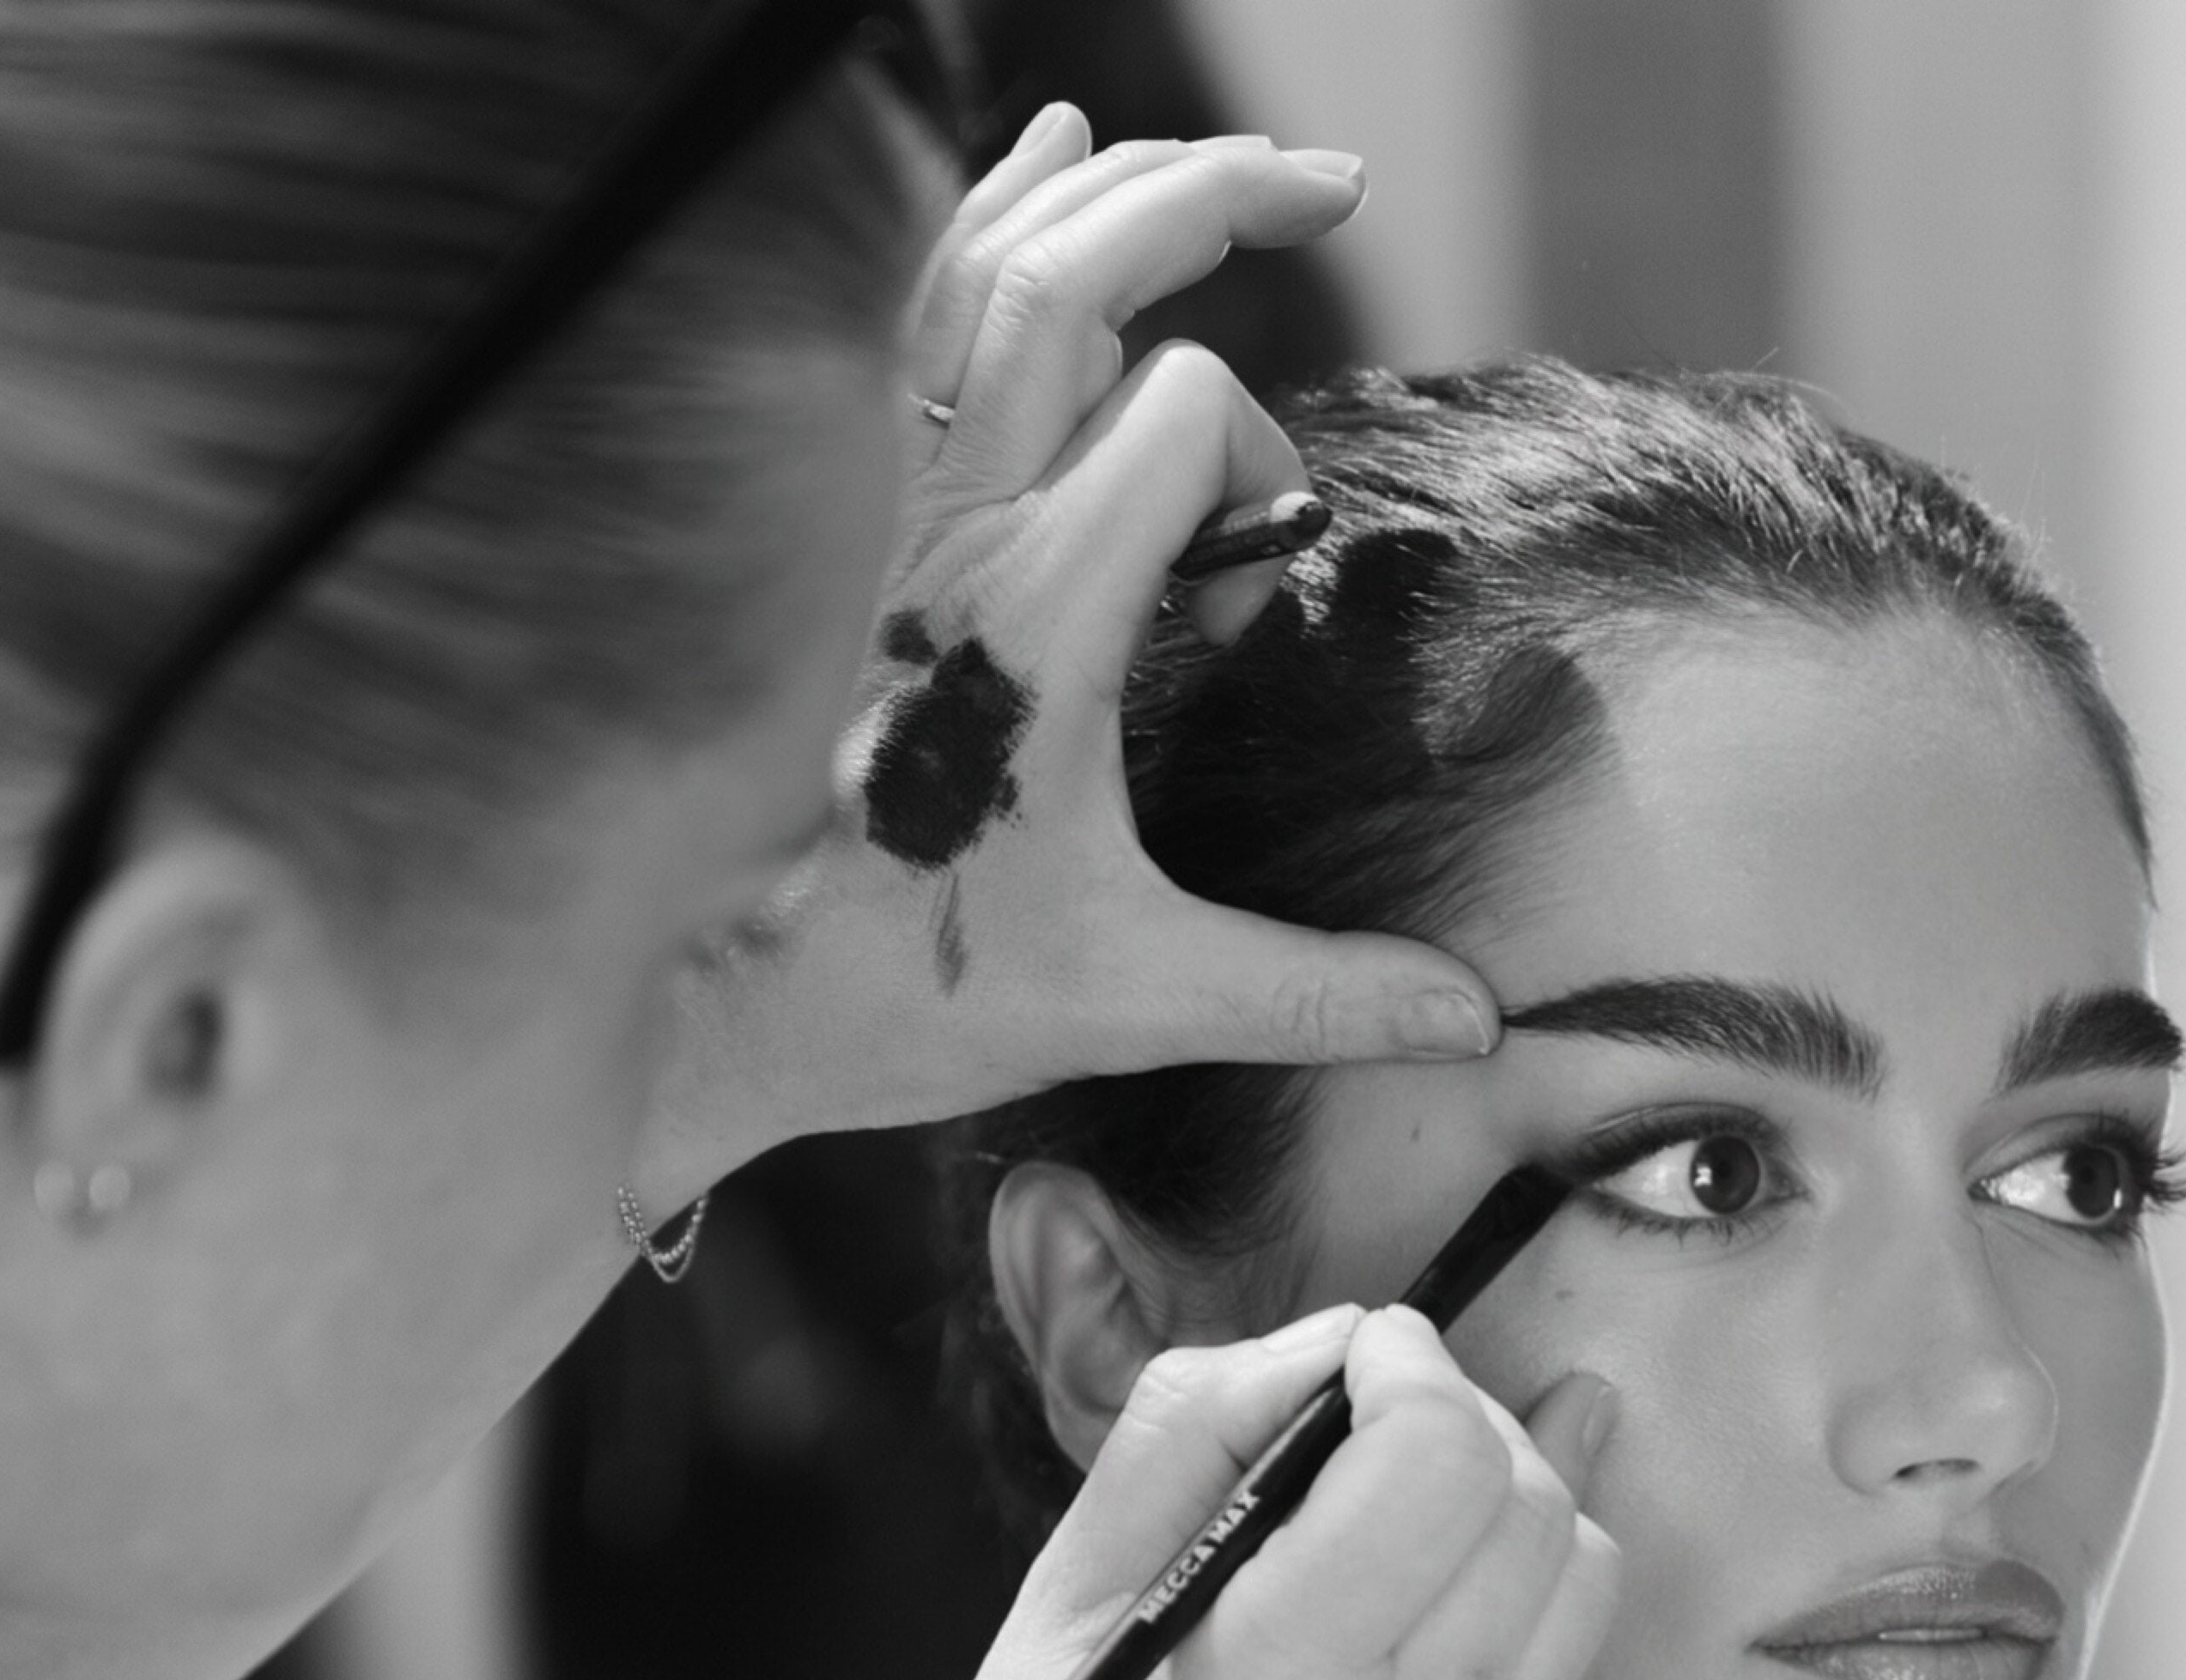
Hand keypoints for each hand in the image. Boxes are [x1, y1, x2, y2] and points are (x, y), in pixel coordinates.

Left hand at [647, 111, 1501, 1184]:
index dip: (1264, 482)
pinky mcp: (830, 505)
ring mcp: (872, 497)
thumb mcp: (1129, 1003)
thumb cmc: (901, 996)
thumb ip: (1311, 993)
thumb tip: (1477, 1022)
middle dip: (1216, 197)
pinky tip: (1050, 151)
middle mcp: (944, 522)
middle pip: (1086, 268)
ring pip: (986, 259)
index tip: (1247, 622)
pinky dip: (985, 211)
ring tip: (1218, 165)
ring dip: (1109, 188)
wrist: (708, 1003)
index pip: (1192, 416)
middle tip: (1330, 185)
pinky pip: (903, 303)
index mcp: (1034, 613)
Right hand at [866, 1310, 1618, 1679]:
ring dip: (1510, 1499)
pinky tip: (1420, 1583)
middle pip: (1530, 1501)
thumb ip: (1196, 1429)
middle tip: (1370, 1415)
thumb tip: (1336, 1341)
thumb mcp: (1059, 1597)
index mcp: (1279, 1677)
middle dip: (1463, 1416)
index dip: (1410, 1364)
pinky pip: (1543, 1677)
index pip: (1444, 1452)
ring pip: (1576, 1580)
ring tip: (1403, 1496)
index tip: (1354, 1356)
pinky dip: (1502, 1599)